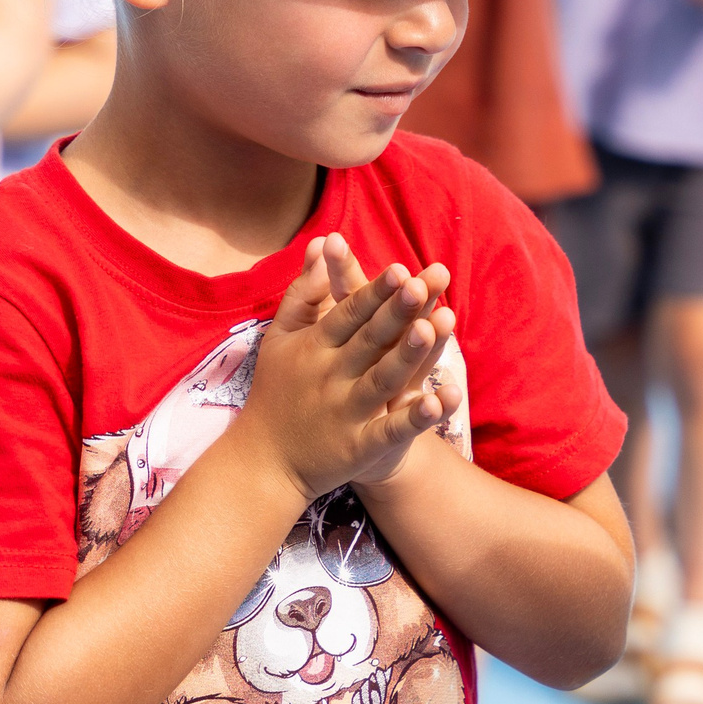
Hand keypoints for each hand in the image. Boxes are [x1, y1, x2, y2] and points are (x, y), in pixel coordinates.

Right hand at [239, 234, 462, 500]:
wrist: (263, 462)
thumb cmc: (277, 390)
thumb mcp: (282, 338)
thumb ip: (305, 291)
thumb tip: (322, 241)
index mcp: (315, 347)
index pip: (349, 314)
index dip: (375, 293)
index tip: (400, 268)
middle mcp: (330, 376)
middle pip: (369, 340)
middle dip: (395, 313)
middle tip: (421, 284)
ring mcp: (345, 412)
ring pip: (382, 380)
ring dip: (407, 355)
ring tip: (432, 329)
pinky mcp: (359, 447)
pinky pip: (390, 430)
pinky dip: (414, 417)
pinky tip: (439, 401)